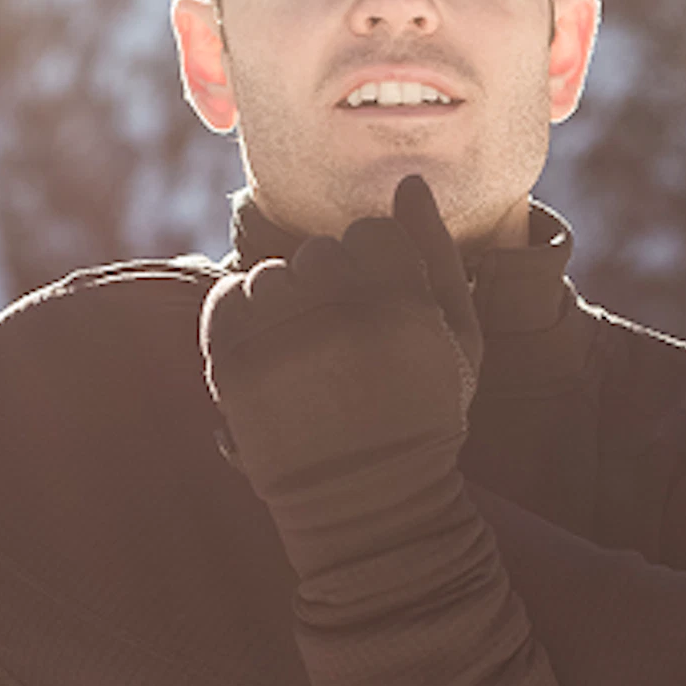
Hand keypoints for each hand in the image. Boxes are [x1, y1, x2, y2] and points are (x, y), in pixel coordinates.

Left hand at [200, 175, 484, 497]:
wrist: (369, 504)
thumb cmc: (425, 416)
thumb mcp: (458, 338)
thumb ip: (435, 253)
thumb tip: (408, 181)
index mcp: (400, 304)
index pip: (369, 236)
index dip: (376, 274)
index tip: (382, 319)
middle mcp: (337, 315)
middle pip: (318, 255)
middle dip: (330, 290)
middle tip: (346, 346)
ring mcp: (279, 341)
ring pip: (270, 276)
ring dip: (285, 305)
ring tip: (310, 357)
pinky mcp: (231, 366)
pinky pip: (226, 299)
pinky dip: (243, 318)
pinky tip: (273, 354)